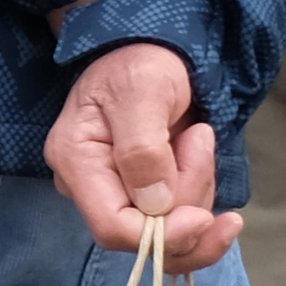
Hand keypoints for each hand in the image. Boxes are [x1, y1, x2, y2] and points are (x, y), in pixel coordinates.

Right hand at [42, 40, 238, 275]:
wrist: (149, 50)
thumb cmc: (140, 63)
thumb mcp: (142, 91)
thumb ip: (143, 149)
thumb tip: (156, 206)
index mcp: (77, 162)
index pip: (113, 227)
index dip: (163, 235)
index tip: (208, 217)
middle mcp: (89, 187)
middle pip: (145, 235)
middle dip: (189, 202)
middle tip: (201, 141)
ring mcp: (115, 193)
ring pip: (169, 230)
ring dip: (199, 188)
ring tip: (198, 135)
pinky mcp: (140, 195)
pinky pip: (178, 219)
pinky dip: (199, 193)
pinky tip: (199, 154)